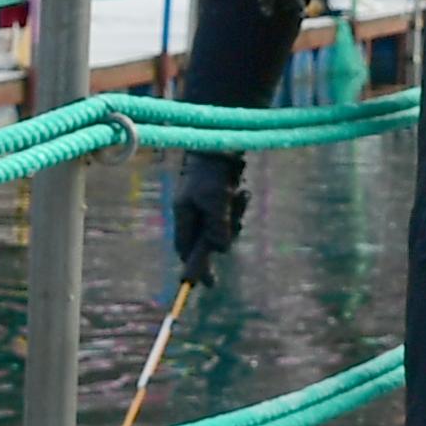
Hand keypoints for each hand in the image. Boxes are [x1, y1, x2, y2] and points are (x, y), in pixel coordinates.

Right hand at [170, 152, 249, 286]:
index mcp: (183, 215)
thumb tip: (220, 249)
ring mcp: (205, 205)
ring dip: (234, 216)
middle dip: (224, 236)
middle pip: (208, 241)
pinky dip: (238, 205)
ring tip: (238, 195)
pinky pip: (231, 212)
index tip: (209, 283)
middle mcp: (192, 213)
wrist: (219, 142)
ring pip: (223, 227)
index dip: (195, 267)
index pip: (185, 250)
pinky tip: (241, 191)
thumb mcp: (216, 201)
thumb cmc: (212, 172)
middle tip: (234, 222)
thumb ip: (217, 227)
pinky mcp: (218, 197)